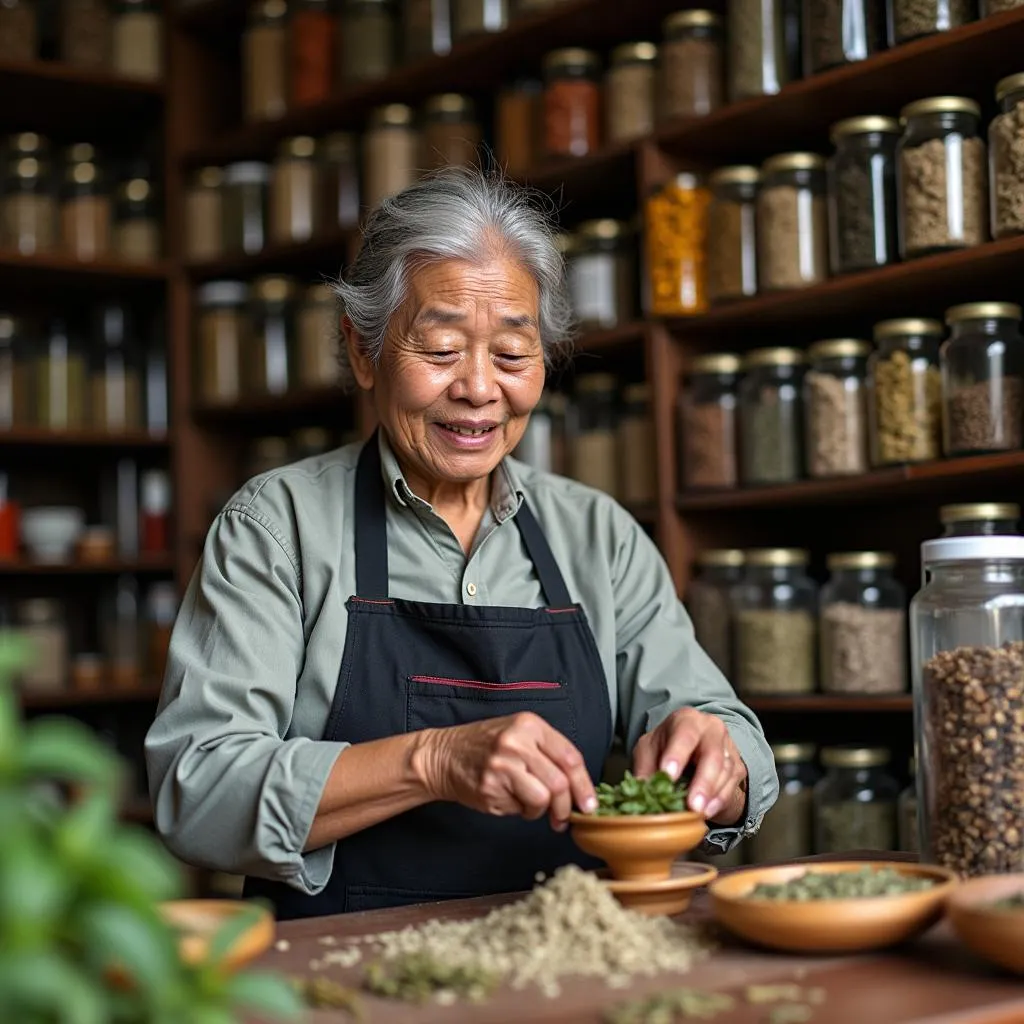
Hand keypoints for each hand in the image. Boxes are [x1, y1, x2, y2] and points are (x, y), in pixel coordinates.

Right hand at [417, 713, 597, 831]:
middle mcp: (517, 742)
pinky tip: (508, 798)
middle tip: (562, 817)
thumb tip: (580, 788)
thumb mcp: (519, 734)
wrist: (444, 755)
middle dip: (565, 807)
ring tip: (528, 803)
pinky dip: (520, 810)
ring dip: (540, 809)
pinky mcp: (490, 786)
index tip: (590, 804)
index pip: (570, 757)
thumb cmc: (486, 747)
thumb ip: (548, 753)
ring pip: (542, 798)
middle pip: (559, 782)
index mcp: (530, 725)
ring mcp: (502, 764)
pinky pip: (519, 808)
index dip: (585, 785)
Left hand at [632, 709, 747, 824]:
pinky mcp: (737, 766)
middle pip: (712, 754)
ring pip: (725, 772)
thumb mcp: (648, 751)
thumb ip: (644, 769)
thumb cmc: (666, 746)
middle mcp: (711, 729)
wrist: (691, 749)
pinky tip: (708, 812)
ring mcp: (727, 747)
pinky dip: (719, 800)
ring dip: (712, 795)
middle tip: (692, 805)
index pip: (684, 734)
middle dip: (702, 781)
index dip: (677, 754)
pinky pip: (732, 785)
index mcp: (686, 720)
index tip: (668, 775)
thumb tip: (640, 792)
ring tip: (698, 813)